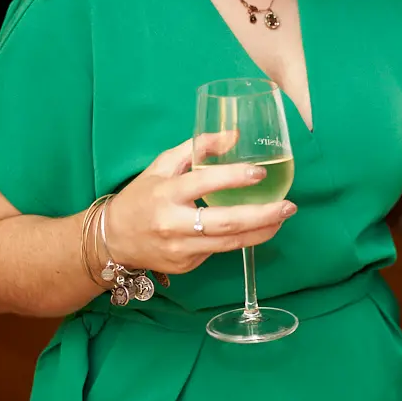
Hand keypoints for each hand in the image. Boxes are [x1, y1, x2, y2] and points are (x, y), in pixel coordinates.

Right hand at [102, 136, 294, 274]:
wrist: (113, 239)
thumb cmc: (142, 196)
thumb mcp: (163, 165)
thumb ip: (198, 148)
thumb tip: (234, 134)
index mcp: (166, 193)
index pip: (204, 183)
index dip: (234, 177)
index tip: (260, 172)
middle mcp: (173, 224)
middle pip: (225, 222)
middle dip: (263, 215)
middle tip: (288, 206)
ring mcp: (180, 249)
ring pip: (229, 243)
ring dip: (261, 231)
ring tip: (282, 218)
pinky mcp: (185, 266)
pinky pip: (218, 250)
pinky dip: (240, 239)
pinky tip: (255, 229)